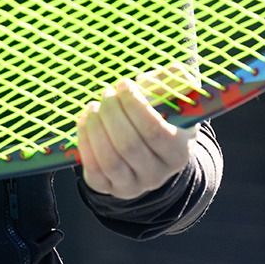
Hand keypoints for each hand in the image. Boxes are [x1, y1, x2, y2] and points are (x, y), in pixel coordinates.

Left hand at [75, 69, 197, 200]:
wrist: (153, 153)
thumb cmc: (164, 118)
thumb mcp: (176, 100)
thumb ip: (174, 83)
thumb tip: (164, 74)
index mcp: (179, 152)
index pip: (154, 131)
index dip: (135, 105)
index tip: (124, 84)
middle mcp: (158, 174)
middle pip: (129, 145)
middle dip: (112, 114)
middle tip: (106, 93)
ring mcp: (134, 186)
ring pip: (110, 160)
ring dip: (96, 128)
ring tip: (93, 106)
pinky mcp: (111, 189)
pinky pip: (94, 171)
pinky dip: (85, 144)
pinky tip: (85, 122)